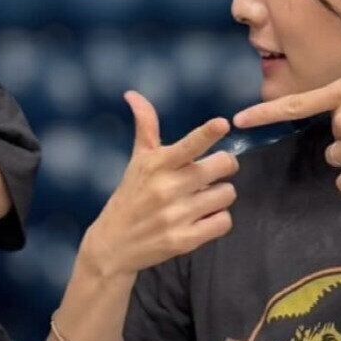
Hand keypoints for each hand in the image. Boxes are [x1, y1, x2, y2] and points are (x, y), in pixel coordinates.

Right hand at [82, 91, 237, 276]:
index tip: (222, 124)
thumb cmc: (130, 197)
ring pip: (227, 194)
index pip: (188, 145)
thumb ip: (145, 127)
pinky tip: (203, 218)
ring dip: (220, 195)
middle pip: (222, 165)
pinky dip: (218, 219)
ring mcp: (177, 215)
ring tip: (204, 198)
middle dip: (223, 166)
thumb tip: (133, 94)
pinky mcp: (185, 240)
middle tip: (213, 171)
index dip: (208, 133)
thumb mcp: (137, 161)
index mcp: (157, 165)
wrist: (113, 245)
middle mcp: (167, 188)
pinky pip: (223, 222)